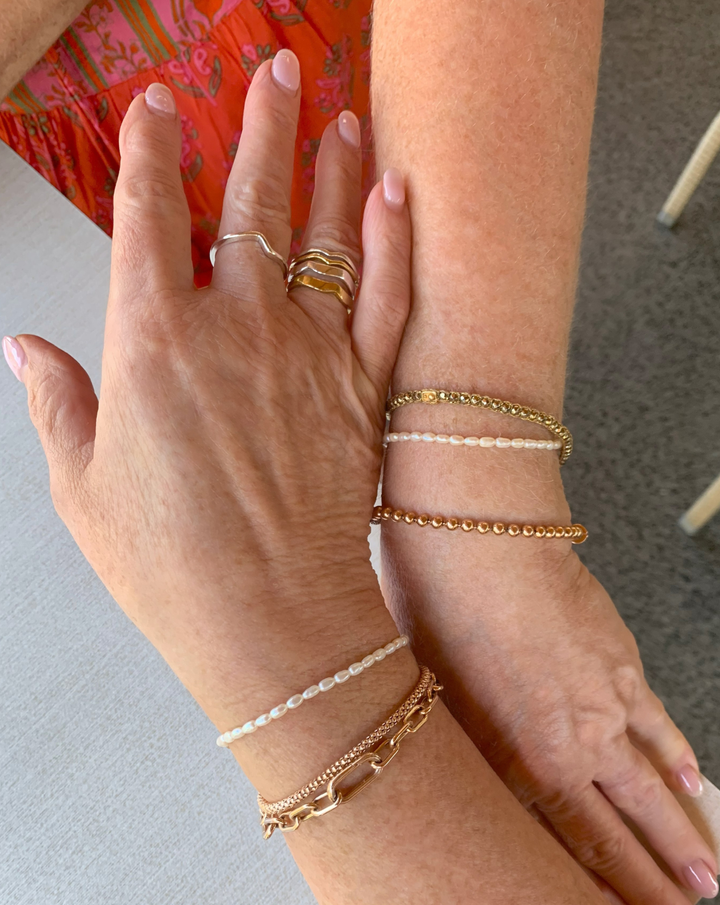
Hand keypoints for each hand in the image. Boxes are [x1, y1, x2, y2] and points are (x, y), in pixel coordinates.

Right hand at [4, 54, 410, 717]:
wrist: (273, 623)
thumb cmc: (174, 569)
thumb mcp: (83, 488)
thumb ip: (56, 404)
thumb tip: (22, 350)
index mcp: (152, 345)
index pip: (146, 216)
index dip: (148, 151)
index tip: (154, 107)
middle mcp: (235, 331)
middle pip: (249, 201)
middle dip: (259, 124)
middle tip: (273, 71)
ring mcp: (307, 355)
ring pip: (325, 234)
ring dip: (330, 165)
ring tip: (337, 113)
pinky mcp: (361, 390)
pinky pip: (387, 298)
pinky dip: (392, 242)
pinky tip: (393, 194)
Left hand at [380, 452, 717, 904]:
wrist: (476, 537)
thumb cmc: (434, 613)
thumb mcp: (433, 702)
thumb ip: (469, 757)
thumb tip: (483, 794)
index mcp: (519, 762)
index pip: (579, 850)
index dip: (614, 898)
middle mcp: (572, 743)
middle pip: (629, 829)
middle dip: (661, 886)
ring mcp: (607, 702)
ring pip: (656, 783)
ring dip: (685, 833)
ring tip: (710, 875)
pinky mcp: (621, 660)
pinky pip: (660, 723)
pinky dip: (681, 757)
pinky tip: (697, 782)